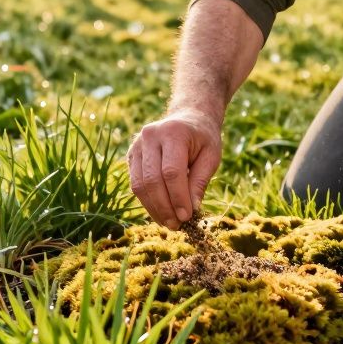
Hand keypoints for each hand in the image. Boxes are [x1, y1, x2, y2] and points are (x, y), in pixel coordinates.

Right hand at [126, 108, 221, 228]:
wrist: (188, 118)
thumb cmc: (203, 139)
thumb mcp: (211, 156)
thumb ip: (200, 181)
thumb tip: (191, 210)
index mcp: (173, 132)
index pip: (171, 172)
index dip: (178, 197)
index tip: (187, 216)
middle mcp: (150, 136)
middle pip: (152, 180)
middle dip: (165, 207)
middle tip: (177, 225)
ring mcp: (137, 145)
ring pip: (140, 185)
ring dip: (154, 208)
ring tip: (169, 223)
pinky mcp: (131, 155)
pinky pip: (135, 184)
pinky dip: (147, 202)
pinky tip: (160, 212)